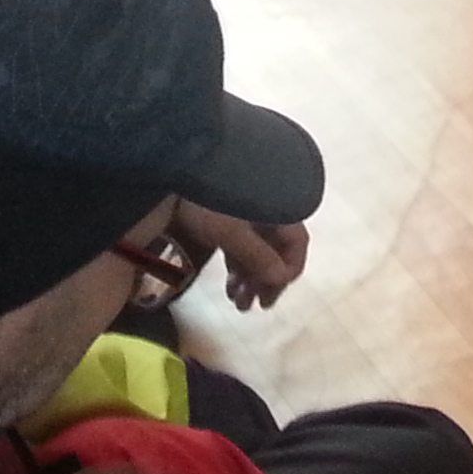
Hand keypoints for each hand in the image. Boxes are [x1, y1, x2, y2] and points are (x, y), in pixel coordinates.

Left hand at [173, 204, 308, 311]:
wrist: (176, 166)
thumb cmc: (208, 199)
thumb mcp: (232, 231)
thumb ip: (258, 257)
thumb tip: (282, 279)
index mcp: (277, 209)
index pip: (296, 243)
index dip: (288, 271)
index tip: (272, 295)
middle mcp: (268, 211)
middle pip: (278, 250)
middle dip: (266, 281)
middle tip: (254, 306)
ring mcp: (247, 215)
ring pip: (258, 251)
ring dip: (251, 279)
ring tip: (237, 303)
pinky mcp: (228, 219)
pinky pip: (242, 247)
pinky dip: (238, 268)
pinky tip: (229, 287)